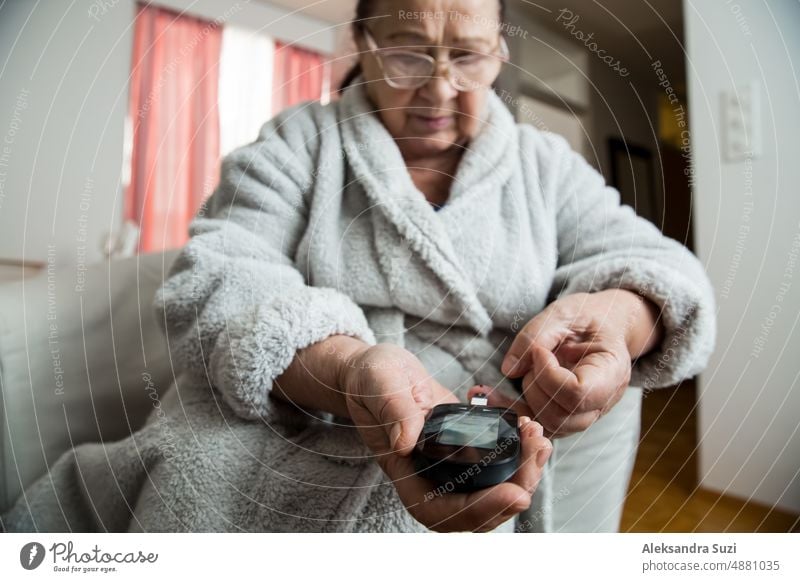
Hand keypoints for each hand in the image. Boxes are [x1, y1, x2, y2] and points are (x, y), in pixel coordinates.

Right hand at [340, 344, 551, 530]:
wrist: (379, 371)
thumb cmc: (371, 379)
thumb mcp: (378, 384)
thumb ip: (392, 409)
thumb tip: (405, 442)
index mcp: (406, 474)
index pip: (443, 512)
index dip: (480, 511)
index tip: (514, 493)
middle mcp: (431, 478)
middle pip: (478, 508)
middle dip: (516, 487)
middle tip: (538, 451)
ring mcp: (451, 466)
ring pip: (494, 488)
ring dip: (524, 472)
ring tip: (540, 439)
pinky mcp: (466, 449)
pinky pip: (497, 463)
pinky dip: (519, 452)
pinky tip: (530, 427)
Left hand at [500, 290, 661, 437]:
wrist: (605, 326)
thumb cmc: (589, 318)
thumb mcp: (562, 314)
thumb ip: (534, 337)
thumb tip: (510, 369)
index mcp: (611, 371)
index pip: (577, 393)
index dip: (548, 375)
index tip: (540, 351)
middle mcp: (603, 400)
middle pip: (561, 415)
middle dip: (535, 387)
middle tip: (533, 359)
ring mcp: (588, 413)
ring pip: (550, 425)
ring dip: (527, 400)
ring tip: (528, 370)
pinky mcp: (569, 416)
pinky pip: (542, 425)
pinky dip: (519, 411)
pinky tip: (501, 394)